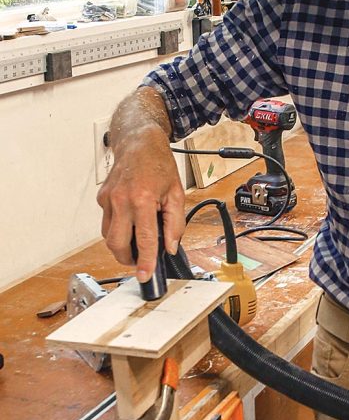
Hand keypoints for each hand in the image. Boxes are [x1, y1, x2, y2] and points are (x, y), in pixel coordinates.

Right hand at [97, 125, 184, 281]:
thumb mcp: (177, 193)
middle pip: (117, 244)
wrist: (139, 143)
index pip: (144, 240)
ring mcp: (108, 199)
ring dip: (122, 245)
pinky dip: (118, 229)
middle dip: (128, 258)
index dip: (145, 261)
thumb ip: (175, 224)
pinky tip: (131, 222)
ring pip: (108, 236)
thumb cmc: (159, 165)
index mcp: (142, 199)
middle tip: (141, 261)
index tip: (145, 275)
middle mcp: (121, 200)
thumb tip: (170, 247)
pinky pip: (107, 223)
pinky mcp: (102, 198)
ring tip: (138, 241)